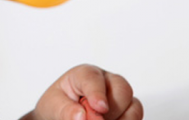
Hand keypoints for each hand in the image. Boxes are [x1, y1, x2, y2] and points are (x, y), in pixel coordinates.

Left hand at [23, 64, 142, 119]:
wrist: (62, 114)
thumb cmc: (59, 105)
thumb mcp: (53, 106)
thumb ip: (65, 110)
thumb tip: (81, 116)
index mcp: (84, 74)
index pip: (93, 78)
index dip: (97, 93)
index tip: (100, 108)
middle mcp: (106, 81)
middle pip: (121, 89)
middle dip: (112, 109)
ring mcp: (119, 96)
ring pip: (133, 106)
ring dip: (121, 119)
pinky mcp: (127, 110)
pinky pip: (135, 117)